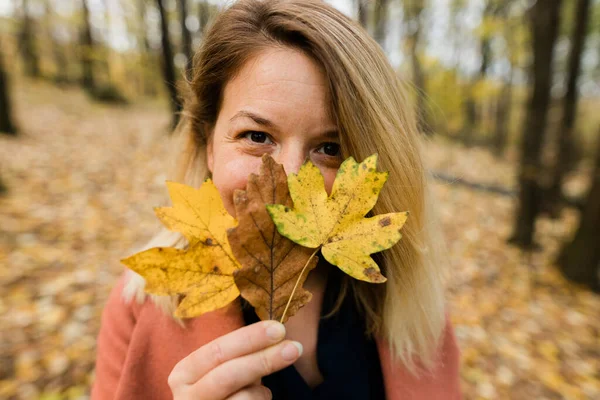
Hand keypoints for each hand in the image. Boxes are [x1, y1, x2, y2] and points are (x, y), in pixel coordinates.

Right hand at [168, 320, 302, 398]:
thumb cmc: (220, 391)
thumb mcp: (219, 369)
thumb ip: (238, 354)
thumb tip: (275, 335)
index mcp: (184, 372)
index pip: (217, 350)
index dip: (249, 338)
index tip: (279, 329)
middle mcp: (185, 397)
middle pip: (229, 375)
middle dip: (264, 359)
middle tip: (294, 348)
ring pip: (243, 399)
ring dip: (261, 392)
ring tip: (259, 392)